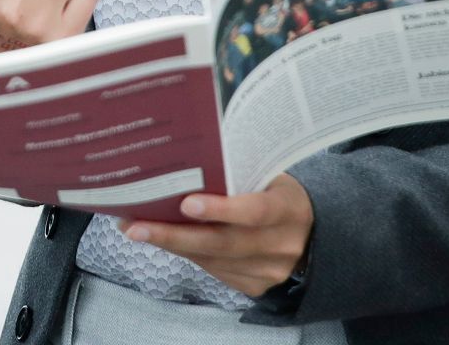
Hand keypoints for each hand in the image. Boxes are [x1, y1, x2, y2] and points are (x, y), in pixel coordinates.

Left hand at [121, 173, 313, 297]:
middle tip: (136, 226)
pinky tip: (165, 240)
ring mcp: (270, 270)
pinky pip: (216, 271)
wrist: (312, 233)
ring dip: (173, 245)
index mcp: (288, 208)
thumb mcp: (268, 174)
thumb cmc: (276, 191)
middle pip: (224, 243)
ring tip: (136, 229)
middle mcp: (282, 244)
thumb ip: (237, 173)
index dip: (221, 210)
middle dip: (175, 235)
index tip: (186, 204)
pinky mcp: (257, 286)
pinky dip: (189, 255)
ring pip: (214, 260)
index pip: (255, 211)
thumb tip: (185, 161)